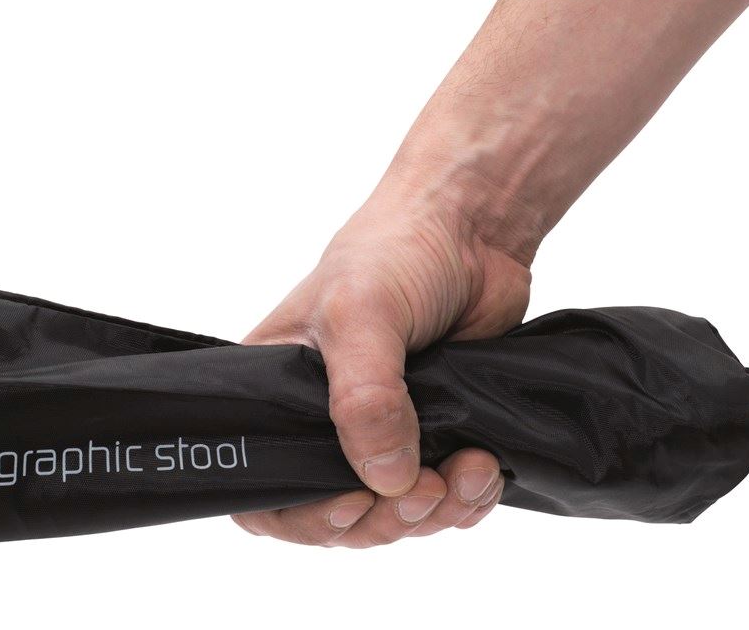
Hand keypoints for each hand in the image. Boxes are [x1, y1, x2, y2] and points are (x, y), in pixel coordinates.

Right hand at [233, 179, 530, 546]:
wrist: (474, 229)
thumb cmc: (394, 251)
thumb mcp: (361, 315)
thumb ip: (364, 400)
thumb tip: (386, 481)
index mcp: (276, 392)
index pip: (263, 486)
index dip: (300, 514)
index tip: (350, 504)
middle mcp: (322, 420)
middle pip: (335, 514)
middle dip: (383, 520)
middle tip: (423, 494)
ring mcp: (381, 431)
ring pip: (394, 514)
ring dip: (434, 512)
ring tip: (469, 472)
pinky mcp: (434, 434)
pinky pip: (444, 499)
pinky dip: (468, 499)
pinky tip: (485, 469)